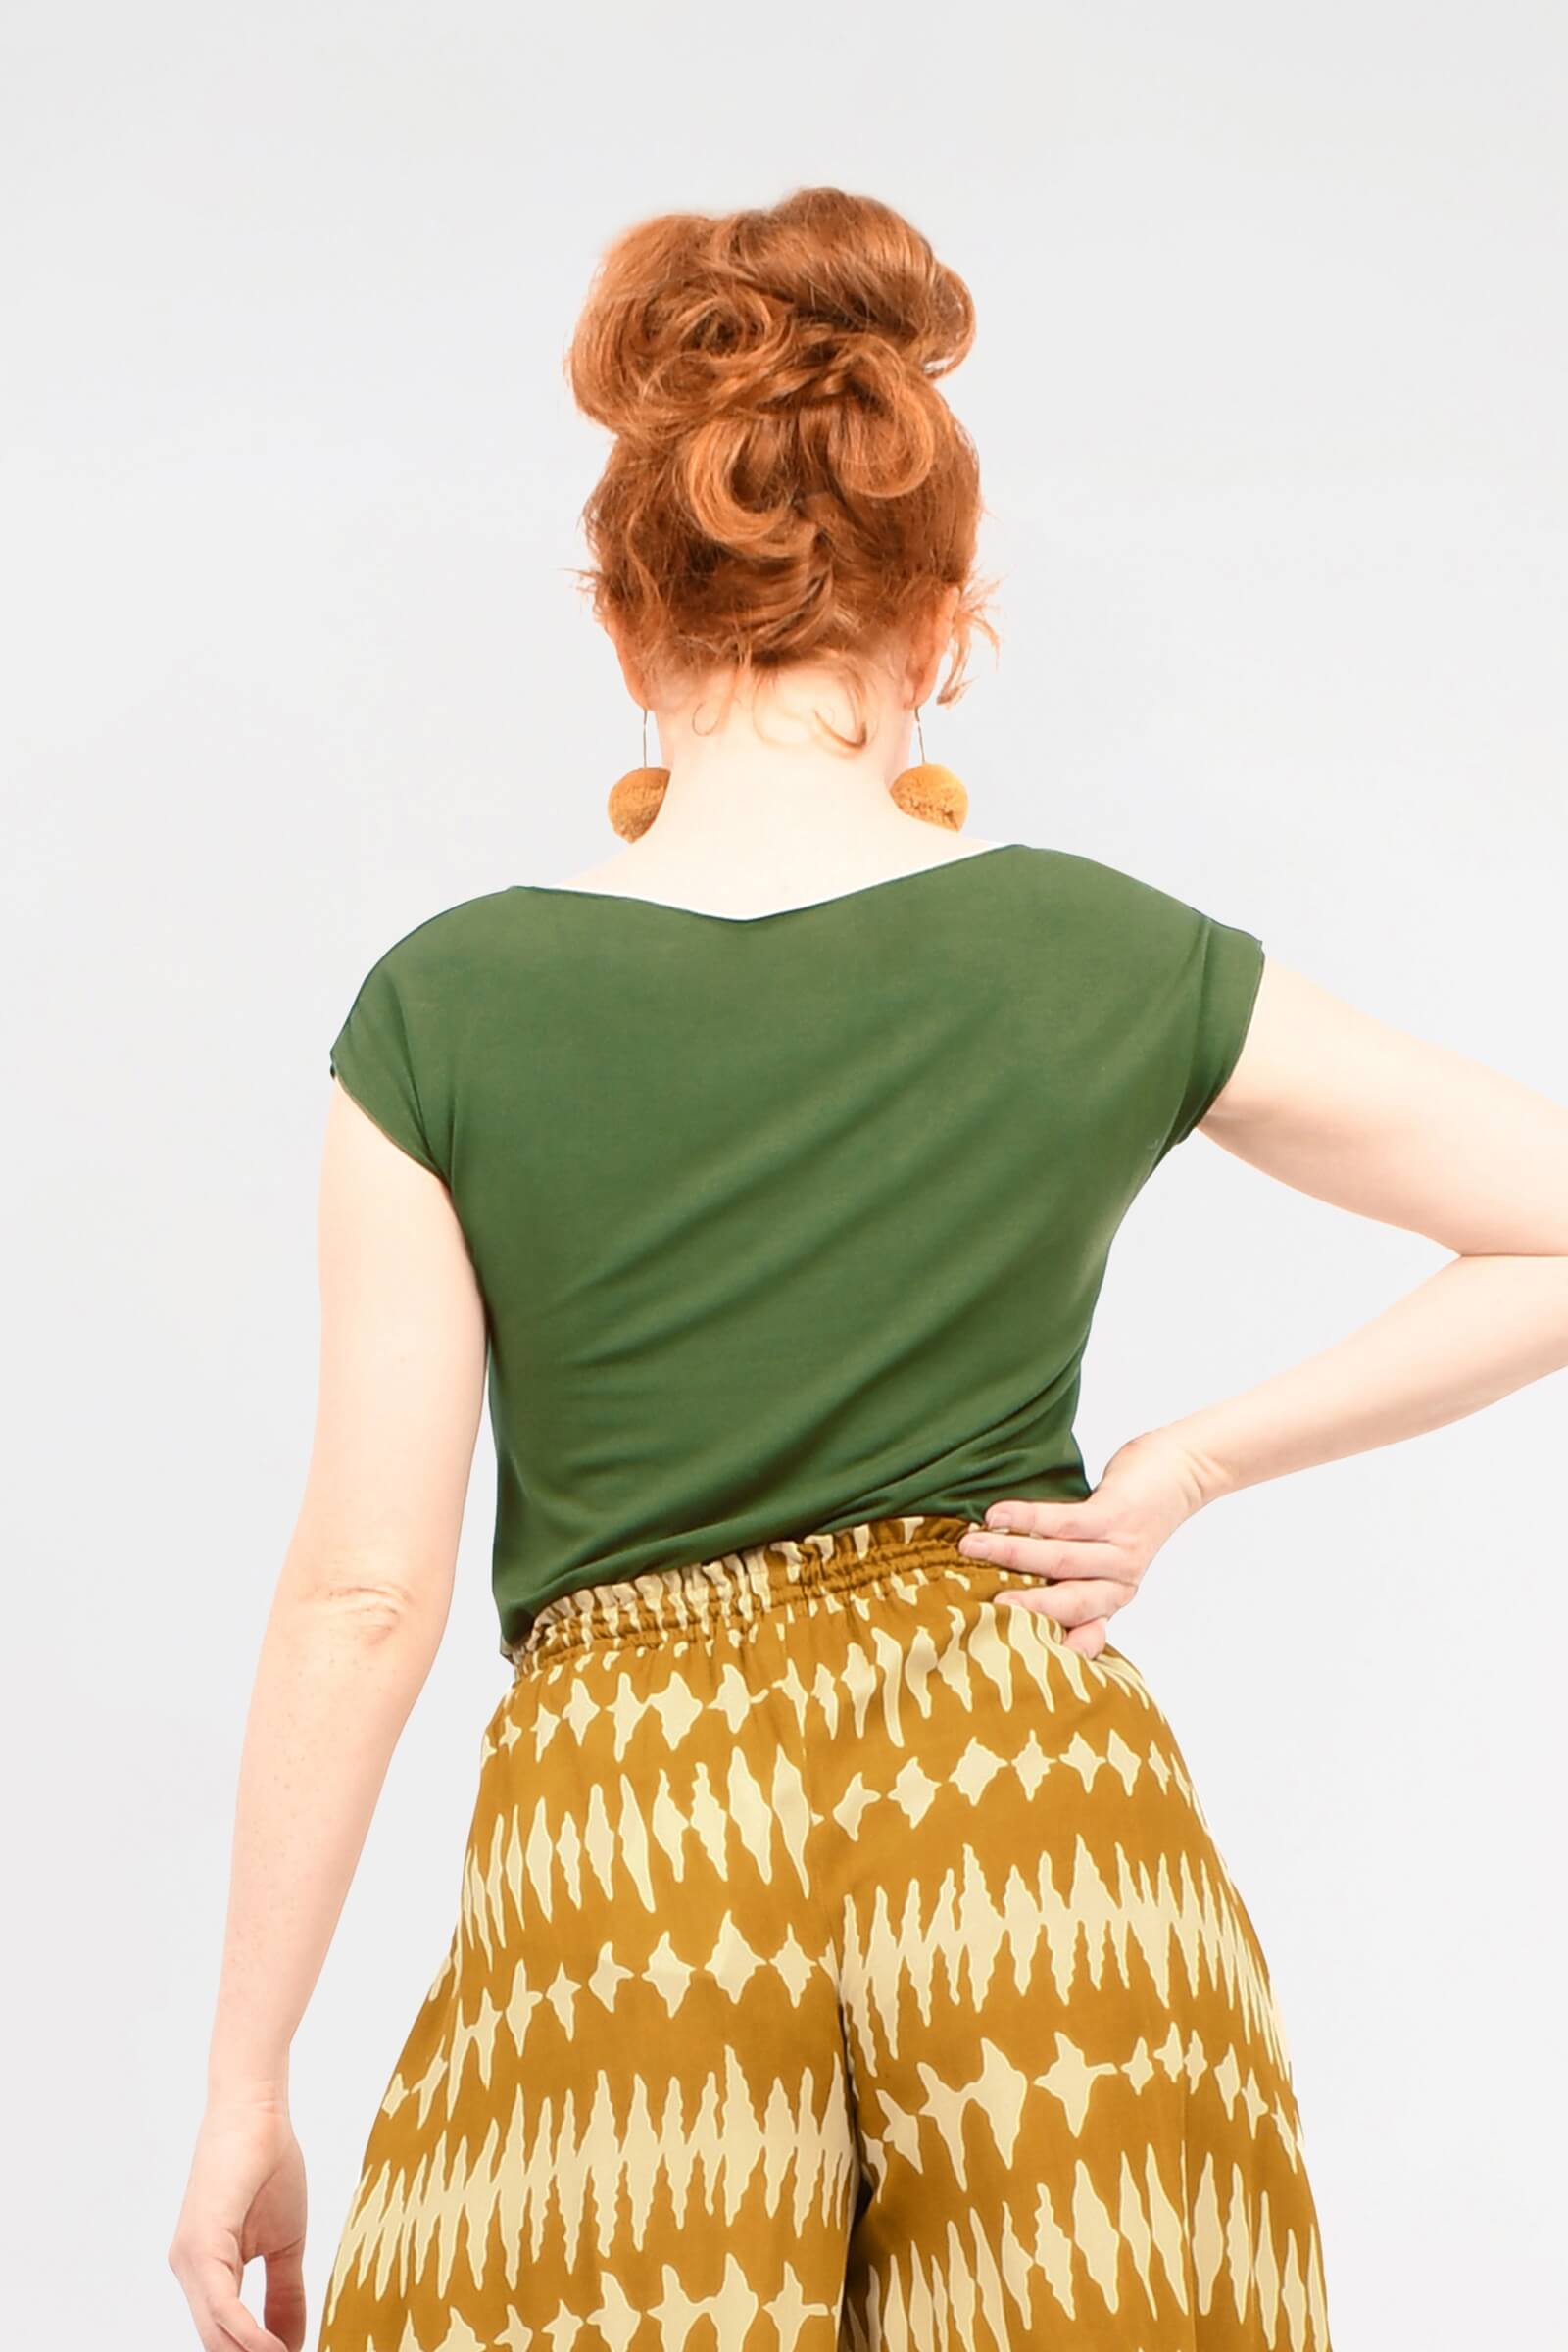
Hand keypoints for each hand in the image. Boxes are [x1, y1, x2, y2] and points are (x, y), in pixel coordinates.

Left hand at [168, 2092, 306, 2351]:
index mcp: (206, 2273)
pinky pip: (220, 2305)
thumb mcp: (285, 2243)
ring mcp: (189, 2260)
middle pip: (216, 2343)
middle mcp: (188, 2271)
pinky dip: (247, 2333)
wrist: (258, 2112)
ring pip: (215, 2333)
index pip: (225, 2336)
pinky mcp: (199, 2245)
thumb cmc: (268, 2165)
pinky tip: (273, 2349)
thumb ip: (285, 2294)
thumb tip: (293, 2345)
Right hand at [956, 1431, 1212, 1658]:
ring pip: (1059, 1559)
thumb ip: (1071, 1587)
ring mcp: (1120, 1549)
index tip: (1012, 1652)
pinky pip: (1065, 1521)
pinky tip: (998, 1516)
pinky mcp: (1115, 1514)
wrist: (1178, 1475)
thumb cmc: (1127, 1520)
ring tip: (971, 1546)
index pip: (1080, 1633)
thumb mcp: (1104, 1563)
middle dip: (1026, 1607)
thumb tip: (1021, 1606)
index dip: (1051, 1645)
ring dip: (1010, 1553)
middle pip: (1069, 1604)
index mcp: (1110, 1600)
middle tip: (986, 1610)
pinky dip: (1027, 1519)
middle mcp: (1118, 1583)